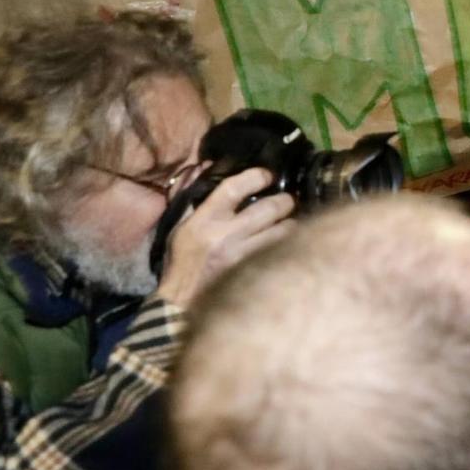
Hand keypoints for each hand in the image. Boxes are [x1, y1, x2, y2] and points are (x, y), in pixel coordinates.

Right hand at [153, 167, 295, 308]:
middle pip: (271, 207)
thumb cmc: (181, 262)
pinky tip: (290, 243)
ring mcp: (244, 256)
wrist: (181, 303)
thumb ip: (191, 197)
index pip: (234, 188)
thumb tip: (205, 167)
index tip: (267, 175)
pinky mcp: (256, 272)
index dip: (256, 176)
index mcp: (204, 221)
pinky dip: (290, 244)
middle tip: (287, 201)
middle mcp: (227, 236)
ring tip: (289, 222)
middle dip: (285, 200)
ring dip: (291, 224)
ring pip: (285, 230)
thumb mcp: (179, 227)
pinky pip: (283, 251)